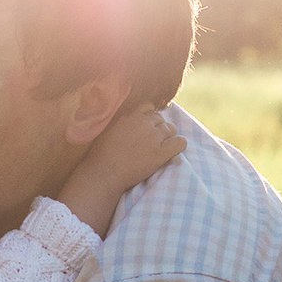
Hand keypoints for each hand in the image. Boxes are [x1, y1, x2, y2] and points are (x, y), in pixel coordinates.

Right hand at [58, 108, 184, 235]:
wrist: (105, 172)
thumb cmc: (100, 154)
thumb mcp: (108, 130)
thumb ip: (121, 122)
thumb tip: (128, 122)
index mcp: (131, 116)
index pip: (149, 108)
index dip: (149, 118)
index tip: (145, 128)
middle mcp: (144, 123)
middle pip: (161, 120)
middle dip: (159, 128)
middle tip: (153, 142)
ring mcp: (154, 138)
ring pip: (171, 129)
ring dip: (168, 137)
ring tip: (162, 148)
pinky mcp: (161, 153)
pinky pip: (180, 143)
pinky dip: (179, 145)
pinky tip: (173, 152)